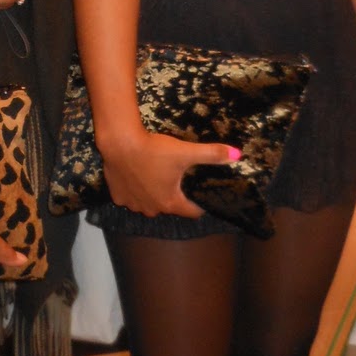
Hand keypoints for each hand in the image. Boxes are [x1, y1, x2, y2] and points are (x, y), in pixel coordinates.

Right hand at [100, 130, 240, 219]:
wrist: (120, 143)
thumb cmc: (154, 150)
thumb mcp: (186, 152)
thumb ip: (212, 154)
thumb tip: (237, 155)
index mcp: (171, 203)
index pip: (192, 212)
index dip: (198, 203)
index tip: (199, 192)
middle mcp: (152, 209)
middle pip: (170, 207)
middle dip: (174, 195)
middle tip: (175, 176)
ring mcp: (133, 204)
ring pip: (149, 203)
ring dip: (153, 193)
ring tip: (155, 174)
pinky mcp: (118, 196)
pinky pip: (131, 198)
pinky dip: (135, 190)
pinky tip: (137, 175)